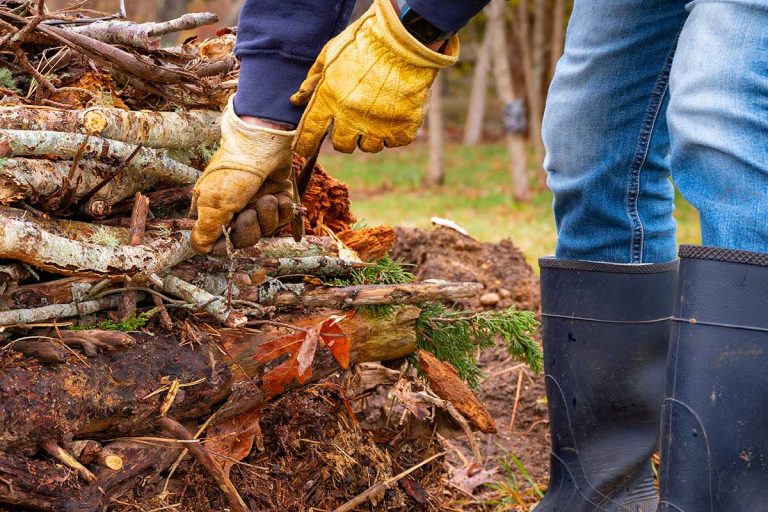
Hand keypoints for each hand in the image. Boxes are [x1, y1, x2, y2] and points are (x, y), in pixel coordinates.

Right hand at [190, 97, 295, 254]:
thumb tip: (199, 249)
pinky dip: (283, 209)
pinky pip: (283, 218)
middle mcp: (235, 210)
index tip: (230, 230)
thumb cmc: (234, 172)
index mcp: (213, 211)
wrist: (263, 144)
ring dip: (268, 216)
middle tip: (250, 211)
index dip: (226, 242)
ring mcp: (257, 204)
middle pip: (244, 240)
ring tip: (266, 197)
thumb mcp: (213, 203)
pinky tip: (279, 195)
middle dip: (250, 228)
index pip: (218, 243)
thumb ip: (206, 230)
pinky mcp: (278, 199)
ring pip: (266, 231)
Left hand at [290, 0, 458, 156]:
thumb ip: (313, 79)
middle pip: (342, 145)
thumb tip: (297, 100)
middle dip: (343, 137)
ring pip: (369, 146)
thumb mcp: (332, 53)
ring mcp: (379, 124)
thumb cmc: (366, 41)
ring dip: (369, 135)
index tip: (304, 149)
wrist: (406, 36)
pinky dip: (392, 133)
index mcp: (329, 98)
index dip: (305, 144)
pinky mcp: (404, 126)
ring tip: (374, 116)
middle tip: (351, 122)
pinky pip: (394, 142)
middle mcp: (352, 117)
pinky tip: (393, 116)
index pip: (310, 132)